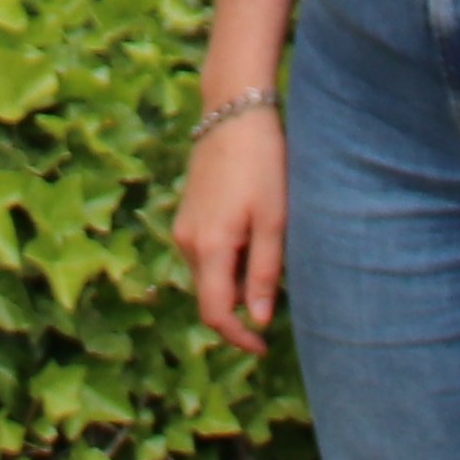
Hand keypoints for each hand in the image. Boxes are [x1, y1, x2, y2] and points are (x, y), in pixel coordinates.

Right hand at [175, 105, 288, 354]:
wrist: (234, 112)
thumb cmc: (263, 164)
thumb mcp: (274, 221)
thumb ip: (265, 273)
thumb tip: (259, 320)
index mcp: (210, 247)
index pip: (216, 313)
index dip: (238, 338)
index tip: (263, 347)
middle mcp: (187, 242)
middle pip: (209, 297)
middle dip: (238, 313)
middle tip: (276, 308)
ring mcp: (183, 227)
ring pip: (207, 276)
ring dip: (234, 286)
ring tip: (270, 267)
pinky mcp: (187, 213)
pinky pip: (204, 254)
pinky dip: (226, 264)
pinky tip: (252, 243)